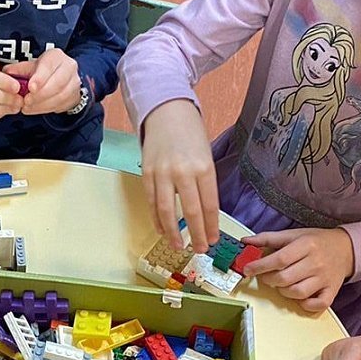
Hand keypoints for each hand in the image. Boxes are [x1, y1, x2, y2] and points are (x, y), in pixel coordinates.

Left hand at [4, 48, 80, 115]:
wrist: (62, 78)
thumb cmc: (43, 71)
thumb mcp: (31, 67)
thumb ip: (19, 70)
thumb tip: (6, 73)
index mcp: (56, 56)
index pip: (49, 66)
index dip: (40, 78)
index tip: (30, 88)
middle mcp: (69, 67)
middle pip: (57, 83)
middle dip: (40, 95)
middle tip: (26, 102)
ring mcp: (74, 82)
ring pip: (60, 96)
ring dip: (42, 104)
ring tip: (28, 108)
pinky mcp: (75, 96)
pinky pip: (61, 104)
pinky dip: (46, 109)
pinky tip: (35, 109)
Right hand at [140, 99, 219, 252]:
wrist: (166, 110)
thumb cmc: (190, 133)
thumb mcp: (206, 155)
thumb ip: (205, 183)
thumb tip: (204, 213)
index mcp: (204, 168)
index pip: (209, 205)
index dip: (211, 227)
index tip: (213, 240)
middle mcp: (183, 172)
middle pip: (191, 212)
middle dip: (196, 235)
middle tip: (200, 250)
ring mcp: (162, 173)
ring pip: (167, 211)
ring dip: (173, 233)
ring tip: (178, 246)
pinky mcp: (147, 173)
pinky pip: (151, 202)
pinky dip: (156, 219)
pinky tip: (162, 229)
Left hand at [240, 227, 354, 312]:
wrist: (346, 248)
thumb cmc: (317, 242)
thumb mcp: (293, 234)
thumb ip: (268, 238)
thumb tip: (246, 242)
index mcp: (306, 245)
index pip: (279, 259)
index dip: (260, 266)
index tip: (248, 269)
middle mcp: (316, 263)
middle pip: (285, 278)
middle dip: (268, 279)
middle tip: (265, 276)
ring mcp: (324, 279)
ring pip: (297, 293)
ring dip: (283, 291)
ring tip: (281, 284)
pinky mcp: (331, 291)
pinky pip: (316, 305)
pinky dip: (305, 305)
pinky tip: (299, 297)